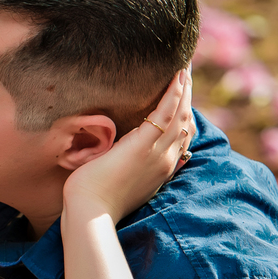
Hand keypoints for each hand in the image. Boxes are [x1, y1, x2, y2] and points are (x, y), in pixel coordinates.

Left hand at [62, 67, 193, 222]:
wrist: (90, 213)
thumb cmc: (96, 198)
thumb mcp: (121, 181)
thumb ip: (131, 165)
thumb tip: (128, 150)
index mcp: (161, 169)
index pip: (181, 137)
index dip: (184, 115)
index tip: (183, 97)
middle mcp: (166, 160)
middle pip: (186, 123)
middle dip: (188, 96)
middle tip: (187, 72)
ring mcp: (158, 153)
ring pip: (180, 114)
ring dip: (184, 87)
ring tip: (184, 65)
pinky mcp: (144, 145)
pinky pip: (166, 113)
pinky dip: (174, 93)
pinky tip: (177, 76)